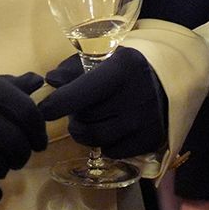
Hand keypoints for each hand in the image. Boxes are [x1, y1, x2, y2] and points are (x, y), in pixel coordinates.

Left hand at [37, 48, 166, 157]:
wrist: (165, 83)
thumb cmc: (123, 69)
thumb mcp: (101, 58)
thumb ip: (72, 68)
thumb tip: (50, 80)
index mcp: (120, 69)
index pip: (80, 93)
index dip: (57, 104)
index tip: (43, 110)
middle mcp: (135, 96)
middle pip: (86, 117)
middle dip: (75, 115)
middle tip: (80, 108)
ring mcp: (145, 121)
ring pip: (96, 138)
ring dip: (85, 132)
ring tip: (91, 119)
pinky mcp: (151, 140)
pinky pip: (112, 151)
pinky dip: (105, 144)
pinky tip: (110, 129)